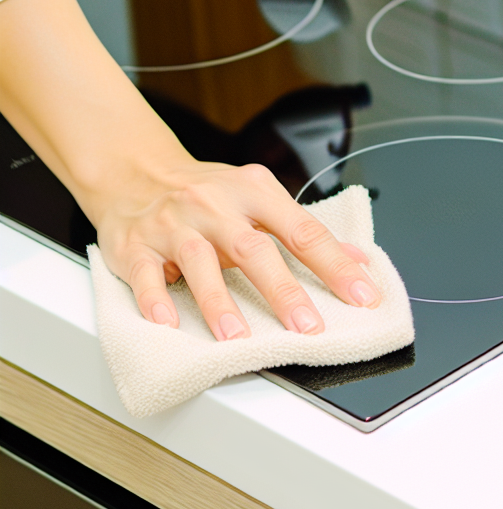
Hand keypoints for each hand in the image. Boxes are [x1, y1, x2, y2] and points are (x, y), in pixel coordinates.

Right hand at [0, 0, 380, 341]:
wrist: (137, 172)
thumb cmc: (209, 193)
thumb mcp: (259, 199)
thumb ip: (303, 230)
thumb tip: (358, 260)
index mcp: (255, 192)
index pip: (304, 231)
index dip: (336, 265)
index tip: (362, 296)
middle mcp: (216, 205)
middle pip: (254, 248)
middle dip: (282, 290)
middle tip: (307, 326)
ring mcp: (174, 224)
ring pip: (199, 261)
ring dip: (218, 301)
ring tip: (237, 336)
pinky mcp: (135, 244)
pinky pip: (145, 272)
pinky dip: (156, 298)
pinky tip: (169, 323)